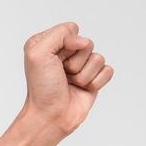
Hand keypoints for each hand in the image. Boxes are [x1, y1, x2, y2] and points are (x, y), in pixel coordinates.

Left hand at [21, 22, 113, 139]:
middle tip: (62, 75)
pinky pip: (108, 71)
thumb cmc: (42, 88)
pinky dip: (96, 82)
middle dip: (76, 62)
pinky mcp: (94, 79)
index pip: (71, 29)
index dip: (67, 45)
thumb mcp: (37, 53)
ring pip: (98, 58)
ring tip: (70, 84)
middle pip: (87, 44)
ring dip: (84, 75)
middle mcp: (65, 53)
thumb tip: (84, 41)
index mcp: (48, 43)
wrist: (50, 116)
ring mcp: (81, 66)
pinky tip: (82, 90)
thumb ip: (59, 34)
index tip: (54, 61)